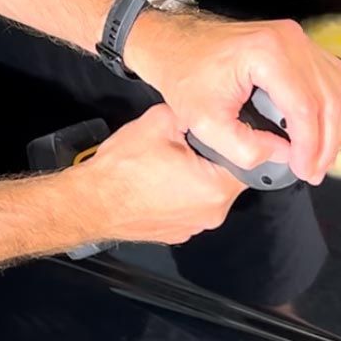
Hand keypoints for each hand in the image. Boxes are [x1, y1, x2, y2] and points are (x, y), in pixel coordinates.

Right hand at [72, 103, 246, 245]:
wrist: (90, 203)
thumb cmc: (121, 172)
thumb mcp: (159, 122)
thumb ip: (191, 112)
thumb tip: (202, 107)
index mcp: (215, 186)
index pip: (250, 162)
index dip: (238, 141)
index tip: (225, 133)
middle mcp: (212, 212)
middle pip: (230, 178)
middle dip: (214, 159)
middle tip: (189, 145)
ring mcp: (195, 226)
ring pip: (210, 193)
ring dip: (198, 177)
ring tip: (171, 163)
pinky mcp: (179, 233)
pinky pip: (192, 207)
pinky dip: (183, 194)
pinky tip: (162, 181)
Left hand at [125, 10, 340, 184]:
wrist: (175, 44)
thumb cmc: (184, 72)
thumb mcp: (203, 120)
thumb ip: (243, 146)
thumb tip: (281, 154)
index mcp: (266, 53)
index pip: (304, 107)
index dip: (309, 146)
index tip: (304, 169)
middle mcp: (289, 41)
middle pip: (328, 98)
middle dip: (326, 142)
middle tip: (314, 171)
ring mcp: (296, 40)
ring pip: (337, 88)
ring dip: (336, 127)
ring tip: (321, 158)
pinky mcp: (298, 46)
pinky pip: (332, 78)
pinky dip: (334, 107)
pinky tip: (327, 131)